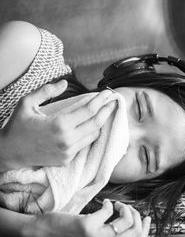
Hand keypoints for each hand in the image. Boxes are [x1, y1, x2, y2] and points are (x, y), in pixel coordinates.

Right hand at [0, 80, 115, 169]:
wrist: (8, 153)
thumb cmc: (17, 126)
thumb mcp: (27, 103)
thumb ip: (46, 91)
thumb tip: (64, 83)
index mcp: (59, 124)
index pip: (89, 110)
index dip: (101, 100)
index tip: (108, 93)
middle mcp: (67, 140)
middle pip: (96, 123)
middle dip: (107, 110)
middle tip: (114, 101)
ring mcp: (68, 152)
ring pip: (94, 135)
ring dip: (101, 123)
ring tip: (105, 112)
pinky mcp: (66, 160)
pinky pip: (85, 144)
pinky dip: (91, 134)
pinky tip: (93, 125)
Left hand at [22, 199, 150, 236]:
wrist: (43, 234)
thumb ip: (112, 233)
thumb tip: (135, 220)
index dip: (146, 229)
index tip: (147, 218)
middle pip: (135, 231)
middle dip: (135, 215)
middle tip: (126, 208)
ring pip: (126, 221)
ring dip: (125, 208)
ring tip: (117, 204)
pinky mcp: (87, 227)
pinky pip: (108, 211)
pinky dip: (108, 204)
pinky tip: (104, 203)